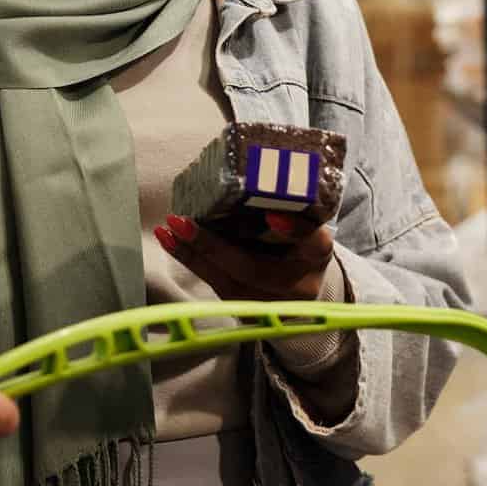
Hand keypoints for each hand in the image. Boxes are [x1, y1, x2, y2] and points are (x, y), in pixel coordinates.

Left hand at [154, 212, 336, 301]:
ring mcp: (272, 304)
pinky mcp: (249, 312)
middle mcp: (300, 283)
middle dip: (214, 246)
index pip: (313, 241)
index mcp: (318, 253)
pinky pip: (216, 286)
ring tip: (168, 230)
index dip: (293, 230)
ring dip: (192, 254)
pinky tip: (171, 242)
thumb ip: (279, 204)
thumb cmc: (297, 241)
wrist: (303, 282)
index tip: (272, 216)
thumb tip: (239, 173)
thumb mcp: (302, 221)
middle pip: (255, 269)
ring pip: (228, 281)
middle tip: (183, 221)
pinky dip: (191, 262)